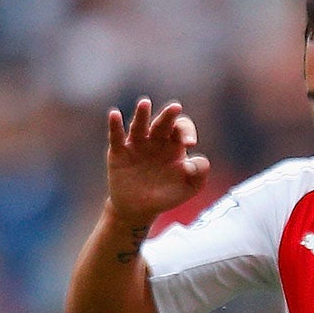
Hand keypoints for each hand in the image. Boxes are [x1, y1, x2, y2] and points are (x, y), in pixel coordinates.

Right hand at [105, 99, 210, 227]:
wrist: (140, 209)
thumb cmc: (167, 195)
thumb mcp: (188, 187)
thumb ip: (199, 174)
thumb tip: (197, 161)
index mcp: (174, 144)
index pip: (181, 129)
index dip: (187, 132)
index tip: (189, 143)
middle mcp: (155, 140)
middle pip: (162, 123)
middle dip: (168, 116)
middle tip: (176, 107)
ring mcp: (136, 144)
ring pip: (140, 125)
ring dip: (142, 114)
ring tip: (145, 103)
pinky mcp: (118, 152)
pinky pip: (116, 136)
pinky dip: (115, 125)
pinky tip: (114, 114)